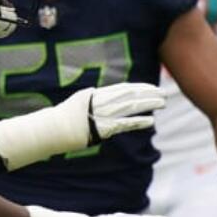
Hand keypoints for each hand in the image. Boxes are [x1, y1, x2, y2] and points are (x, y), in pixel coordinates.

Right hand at [0, 82, 164, 170]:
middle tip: (163, 94)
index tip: (152, 87)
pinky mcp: (102, 128)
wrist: (52, 129)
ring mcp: (101, 113)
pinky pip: (123, 124)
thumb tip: (99, 94)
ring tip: (162, 103)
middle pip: (129, 95)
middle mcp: (100, 100)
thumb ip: (92, 99)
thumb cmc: (64, 118)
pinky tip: (151, 121)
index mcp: (96, 93)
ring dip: (148, 104)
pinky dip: (138, 122)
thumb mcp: (79, 102)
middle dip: (148, 94)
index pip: (123, 88)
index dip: (139, 88)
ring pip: (130, 106)